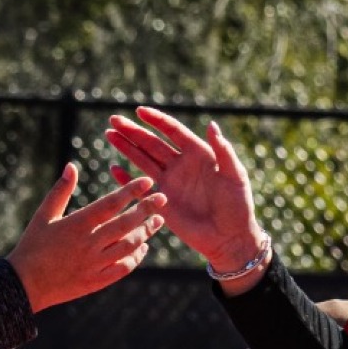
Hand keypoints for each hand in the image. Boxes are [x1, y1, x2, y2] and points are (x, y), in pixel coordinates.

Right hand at [5, 163, 165, 312]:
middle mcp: (89, 243)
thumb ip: (60, 190)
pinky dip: (136, 257)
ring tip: (157, 222)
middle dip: (148, 209)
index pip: (111, 203)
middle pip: (127, 223)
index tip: (148, 182)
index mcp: (77, 224)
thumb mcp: (43, 215)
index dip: (132, 191)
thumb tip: (72, 166)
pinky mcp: (96, 281)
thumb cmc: (32, 246)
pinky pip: (124, 268)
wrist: (24, 285)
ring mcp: (94, 264)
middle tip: (163, 199)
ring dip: (146, 232)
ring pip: (129, 245)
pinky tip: (142, 248)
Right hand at [105, 108, 265, 275]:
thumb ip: (223, 151)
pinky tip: (114, 168)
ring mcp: (170, 183)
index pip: (173, 131)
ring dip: (126, 148)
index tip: (139, 111)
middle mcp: (181, 165)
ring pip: (143, 160)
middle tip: (114, 120)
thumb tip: (212, 124)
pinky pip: (140, 187)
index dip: (156, 120)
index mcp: (198, 154)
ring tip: (109, 135)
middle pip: (152, 143)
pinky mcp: (162, 202)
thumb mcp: (235, 176)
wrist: (230, 237)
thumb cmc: (238, 206)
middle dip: (133, 131)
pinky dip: (127, 179)